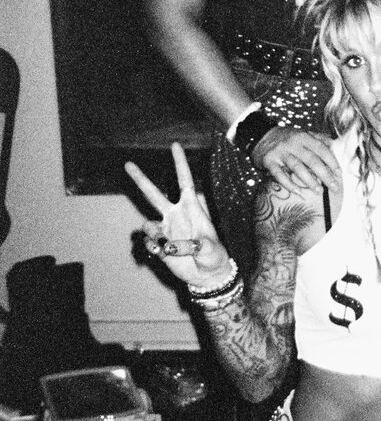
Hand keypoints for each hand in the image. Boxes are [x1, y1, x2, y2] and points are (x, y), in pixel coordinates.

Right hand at [125, 142, 231, 287]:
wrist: (206, 275)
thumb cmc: (214, 256)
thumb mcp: (211, 249)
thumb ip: (195, 245)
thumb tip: (174, 245)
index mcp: (192, 208)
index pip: (185, 181)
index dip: (180, 163)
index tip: (175, 145)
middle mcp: (175, 215)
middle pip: (154, 194)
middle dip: (141, 179)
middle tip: (127, 164)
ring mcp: (165, 229)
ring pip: (147, 223)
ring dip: (155, 235)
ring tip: (170, 247)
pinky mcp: (159, 244)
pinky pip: (148, 242)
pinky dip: (155, 248)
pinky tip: (165, 254)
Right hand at [252, 127, 340, 193]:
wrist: (260, 135)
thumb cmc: (286, 138)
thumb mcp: (302, 134)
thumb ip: (319, 138)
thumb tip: (335, 144)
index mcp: (304, 137)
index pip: (321, 149)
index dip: (332, 161)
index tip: (339, 174)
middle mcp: (293, 144)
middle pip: (312, 160)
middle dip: (325, 174)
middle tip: (334, 187)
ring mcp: (281, 152)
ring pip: (297, 167)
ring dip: (309, 180)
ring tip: (319, 191)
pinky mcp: (269, 161)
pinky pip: (279, 175)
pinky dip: (289, 184)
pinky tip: (298, 192)